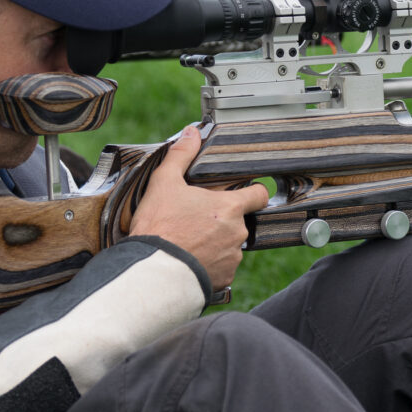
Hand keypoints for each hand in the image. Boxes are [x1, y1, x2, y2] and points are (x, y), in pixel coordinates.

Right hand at [128, 125, 268, 288]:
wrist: (152, 270)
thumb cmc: (159, 226)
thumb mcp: (164, 183)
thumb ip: (181, 155)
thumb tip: (191, 132)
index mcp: (229, 207)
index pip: (259, 194)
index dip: (253, 191)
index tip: (243, 192)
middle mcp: (238, 232)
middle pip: (239, 220)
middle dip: (223, 219)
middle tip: (197, 219)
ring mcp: (233, 257)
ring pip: (230, 245)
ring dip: (217, 242)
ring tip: (190, 241)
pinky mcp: (225, 278)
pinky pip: (222, 267)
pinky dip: (211, 263)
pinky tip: (190, 258)